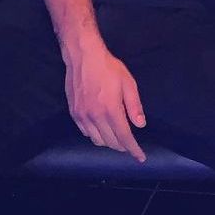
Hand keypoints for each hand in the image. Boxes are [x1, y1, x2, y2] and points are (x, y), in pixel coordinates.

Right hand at [63, 40, 146, 162]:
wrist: (83, 57)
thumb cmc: (109, 68)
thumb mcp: (128, 84)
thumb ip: (135, 106)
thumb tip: (140, 125)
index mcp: (111, 110)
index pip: (124, 137)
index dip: (133, 149)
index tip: (140, 157)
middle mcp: (95, 117)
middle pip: (111, 142)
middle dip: (123, 147)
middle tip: (130, 145)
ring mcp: (83, 116)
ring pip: (97, 140)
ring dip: (109, 142)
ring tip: (117, 137)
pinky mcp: (74, 113)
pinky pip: (85, 132)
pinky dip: (95, 135)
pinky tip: (101, 129)